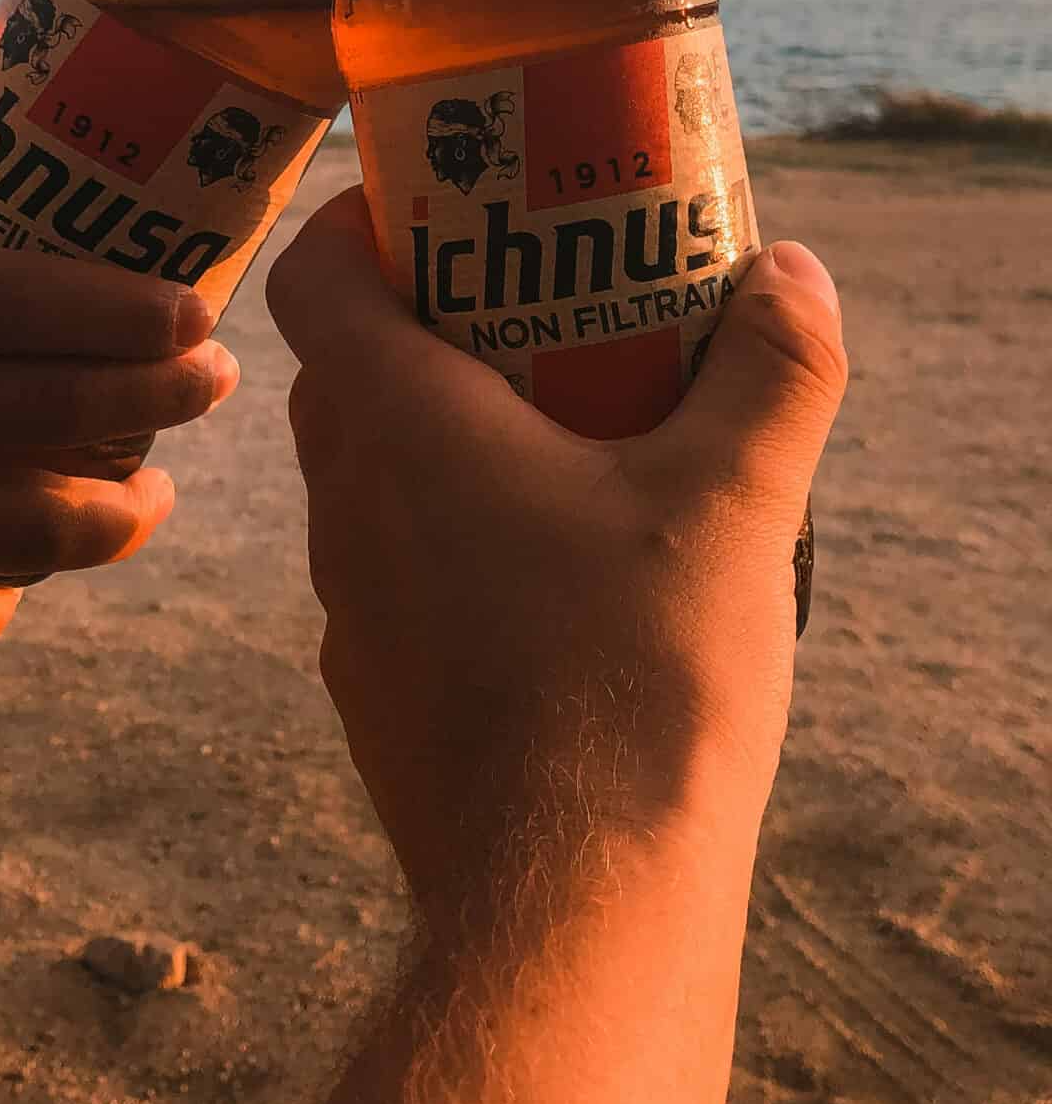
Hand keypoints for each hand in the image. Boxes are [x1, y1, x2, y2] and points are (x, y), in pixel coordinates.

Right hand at [0, 124, 236, 649]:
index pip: (25, 300)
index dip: (137, 316)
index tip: (199, 316)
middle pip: (55, 415)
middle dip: (164, 404)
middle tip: (212, 387)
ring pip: (28, 533)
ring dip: (117, 515)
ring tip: (149, 492)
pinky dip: (14, 588)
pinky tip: (32, 558)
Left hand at [269, 188, 846, 901]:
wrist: (568, 895)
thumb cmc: (638, 679)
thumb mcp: (735, 503)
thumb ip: (772, 370)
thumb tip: (793, 270)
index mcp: (397, 423)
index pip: (309, 278)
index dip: (353, 224)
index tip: (431, 208)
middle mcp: (343, 500)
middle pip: (343, 368)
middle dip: (422, 321)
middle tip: (528, 309)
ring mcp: (343, 597)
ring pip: (365, 470)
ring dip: (434, 432)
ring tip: (554, 434)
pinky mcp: (367, 677)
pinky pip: (387, 564)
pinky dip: (441, 532)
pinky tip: (543, 569)